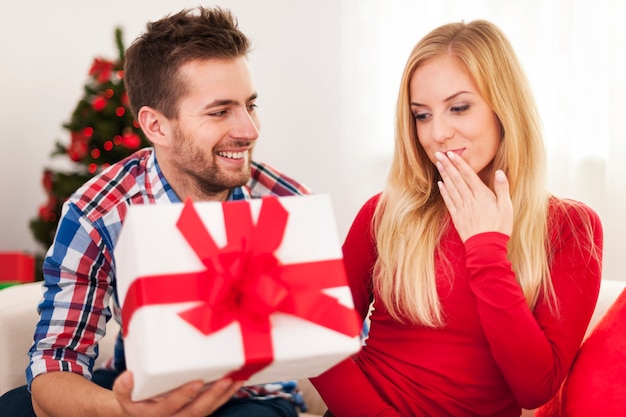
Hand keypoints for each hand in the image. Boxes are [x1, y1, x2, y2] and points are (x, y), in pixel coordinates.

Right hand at [113, 371, 243, 416]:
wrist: (139, 413)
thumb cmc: (135, 401)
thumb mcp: (124, 396)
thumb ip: (124, 388)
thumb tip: (129, 377)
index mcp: (153, 415)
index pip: (169, 407)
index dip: (184, 395)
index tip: (197, 382)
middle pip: (195, 411)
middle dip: (213, 396)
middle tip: (225, 380)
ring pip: (207, 411)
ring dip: (224, 396)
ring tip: (236, 380)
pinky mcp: (195, 414)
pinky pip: (212, 408)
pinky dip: (224, 397)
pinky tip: (235, 384)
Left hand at [435, 151, 512, 241]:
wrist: (486, 248)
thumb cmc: (499, 227)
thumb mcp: (507, 207)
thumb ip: (502, 189)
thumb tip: (500, 172)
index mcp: (482, 195)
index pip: (468, 175)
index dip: (459, 163)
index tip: (451, 153)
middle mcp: (469, 199)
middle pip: (456, 179)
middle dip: (447, 165)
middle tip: (439, 154)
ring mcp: (462, 208)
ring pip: (451, 188)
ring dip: (444, 175)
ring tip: (438, 164)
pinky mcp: (457, 217)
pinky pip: (449, 201)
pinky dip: (444, 191)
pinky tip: (440, 184)